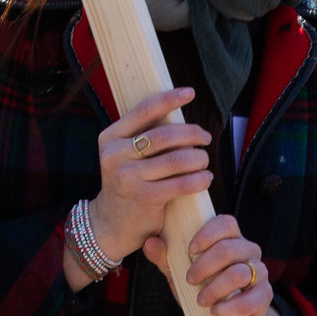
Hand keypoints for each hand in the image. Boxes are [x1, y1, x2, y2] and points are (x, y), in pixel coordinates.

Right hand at [85, 88, 212, 265]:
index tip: (190, 92)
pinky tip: (205, 178)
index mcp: (111, 137)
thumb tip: (179, 115)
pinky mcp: (143, 198)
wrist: (111, 223)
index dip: (169, 99)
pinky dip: (198, 179)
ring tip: (205, 160)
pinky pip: (180, 184)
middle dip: (192, 133)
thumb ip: (144, 136)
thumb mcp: (125, 155)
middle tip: (205, 137)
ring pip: (175, 159)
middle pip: (164, 135)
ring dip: (198, 158)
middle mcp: (115, 155)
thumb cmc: (127, 183)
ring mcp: (128, 177)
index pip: (144, 110)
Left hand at [143, 215, 290, 315]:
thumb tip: (150, 242)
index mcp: (230, 238)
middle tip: (189, 279)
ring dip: (215, 288)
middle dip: (205, 265)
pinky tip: (216, 312)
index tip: (189, 250)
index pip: (226, 222)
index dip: (207, 234)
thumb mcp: (180, 274)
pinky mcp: (265, 295)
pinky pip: (252, 298)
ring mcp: (260, 272)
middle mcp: (248, 250)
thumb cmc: (204, 289)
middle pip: (229, 248)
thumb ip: (165, 258)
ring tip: (201, 300)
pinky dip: (231, 307)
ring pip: (240, 272)